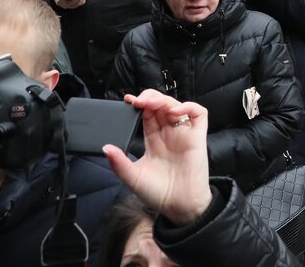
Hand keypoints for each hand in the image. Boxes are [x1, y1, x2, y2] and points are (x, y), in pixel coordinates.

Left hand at [103, 90, 212, 226]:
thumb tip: (105, 148)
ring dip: (164, 100)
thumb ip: (119, 163)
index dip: (139, 105)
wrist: (178, 207)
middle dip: (149, 98)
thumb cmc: (158, 193)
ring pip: (177, 105)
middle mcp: (169, 134)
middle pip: (161, 106)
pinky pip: (199, 113)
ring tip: (152, 104)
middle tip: (138, 101)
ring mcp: (184, 133)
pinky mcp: (198, 136)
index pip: (147, 114)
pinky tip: (175, 112)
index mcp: (153, 140)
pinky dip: (189, 107)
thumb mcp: (133, 177)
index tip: (128, 101)